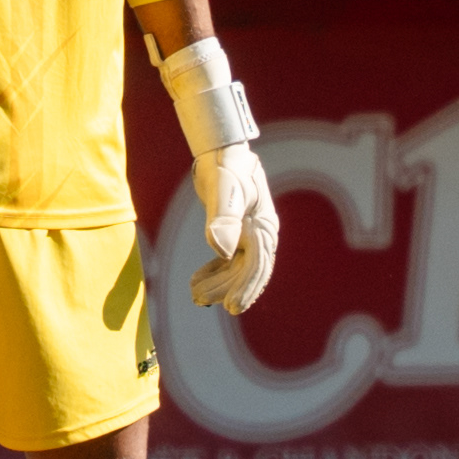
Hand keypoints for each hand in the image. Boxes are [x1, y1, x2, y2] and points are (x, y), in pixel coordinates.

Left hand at [189, 144, 276, 313]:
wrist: (222, 151)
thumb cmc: (226, 166)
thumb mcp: (225, 190)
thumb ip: (223, 219)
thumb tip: (222, 251)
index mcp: (264, 227)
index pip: (258, 266)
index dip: (246, 288)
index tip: (231, 307)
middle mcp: (260, 234)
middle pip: (247, 271)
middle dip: (227, 289)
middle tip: (198, 300)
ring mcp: (249, 234)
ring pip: (237, 268)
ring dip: (219, 283)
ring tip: (195, 295)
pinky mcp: (236, 232)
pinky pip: (229, 260)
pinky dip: (215, 271)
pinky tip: (198, 279)